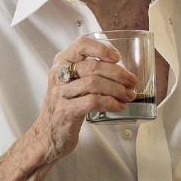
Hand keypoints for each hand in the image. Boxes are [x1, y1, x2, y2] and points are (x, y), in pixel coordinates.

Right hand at [30, 36, 138, 163]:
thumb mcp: (73, 83)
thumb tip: (122, 70)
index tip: (118, 57)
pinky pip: (93, 101)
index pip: (81, 45)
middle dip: (118, 73)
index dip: (102, 48)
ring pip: (94, 83)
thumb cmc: (66, 106)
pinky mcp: (66, 111)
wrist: (48, 135)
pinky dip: (111, 103)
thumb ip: (90, 72)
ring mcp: (60, 94)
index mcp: (61, 63)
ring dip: (117, 89)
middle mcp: (58, 75)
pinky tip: (119, 106)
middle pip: (93, 66)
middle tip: (132, 82)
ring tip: (128, 96)